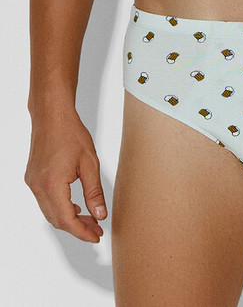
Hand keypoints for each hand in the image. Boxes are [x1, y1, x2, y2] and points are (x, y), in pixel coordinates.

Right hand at [24, 108, 106, 242]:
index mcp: (53, 185)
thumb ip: (94, 192)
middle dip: (77, 227)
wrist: (52, 116)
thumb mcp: (90, 164)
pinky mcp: (32, 178)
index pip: (67, 220)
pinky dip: (59, 207)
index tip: (96, 236)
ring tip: (89, 218)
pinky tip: (74, 205)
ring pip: (50, 212)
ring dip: (68, 218)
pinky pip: (45, 201)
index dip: (82, 232)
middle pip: (56, 220)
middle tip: (96, 229)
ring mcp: (33, 183)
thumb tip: (100, 215)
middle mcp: (38, 187)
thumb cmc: (71, 134)